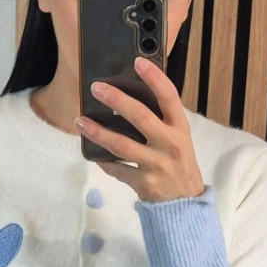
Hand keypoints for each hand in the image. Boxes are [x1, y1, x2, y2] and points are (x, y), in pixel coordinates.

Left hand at [74, 56, 206, 201]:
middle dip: (116, 99)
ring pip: (121, 144)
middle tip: (96, 88)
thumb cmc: (178, 165)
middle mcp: (169, 144)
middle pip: (140, 116)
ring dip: (97, 131)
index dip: (154, 78)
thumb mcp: (178, 140)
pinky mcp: (144, 182)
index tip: (137, 62)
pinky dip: (104, 162)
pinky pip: (118, 169)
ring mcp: (156, 164)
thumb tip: (128, 100)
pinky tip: (93, 154)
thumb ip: (161, 122)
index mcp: (180, 129)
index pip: (169, 97)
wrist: (185, 204)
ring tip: (80, 121)